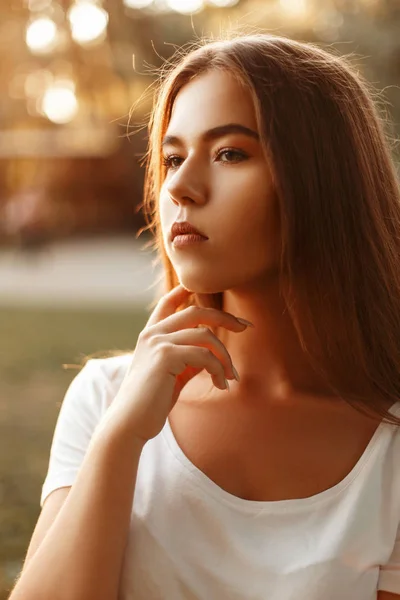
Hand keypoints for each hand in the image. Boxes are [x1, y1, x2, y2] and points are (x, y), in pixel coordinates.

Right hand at [102, 284, 252, 443]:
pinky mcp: (165, 356)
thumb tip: (210, 355)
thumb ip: (187, 359)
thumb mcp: (171, 374)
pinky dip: (218, 369)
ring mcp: (158, 342)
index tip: (198, 286)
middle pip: (196, 312)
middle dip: (224, 317)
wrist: (129, 422)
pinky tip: (221, 384)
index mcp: (151, 335)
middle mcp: (153, 333)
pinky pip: (204, 355)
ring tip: (231, 377)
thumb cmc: (151, 402)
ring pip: (205, 335)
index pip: (168, 303)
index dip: (183, 291)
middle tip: (245, 327)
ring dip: (225, 357)